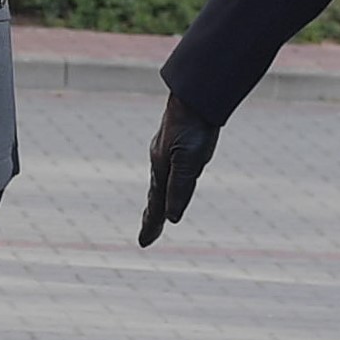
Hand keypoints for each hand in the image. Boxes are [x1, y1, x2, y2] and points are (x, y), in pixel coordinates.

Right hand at [138, 95, 218, 246]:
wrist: (195, 96)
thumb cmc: (192, 129)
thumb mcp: (188, 163)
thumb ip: (180, 189)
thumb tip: (172, 218)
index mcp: (161, 171)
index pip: (156, 205)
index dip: (151, 225)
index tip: (144, 243)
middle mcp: (161, 163)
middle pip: (156, 197)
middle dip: (152, 217)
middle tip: (148, 236)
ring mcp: (167, 153)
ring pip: (162, 183)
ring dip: (158, 201)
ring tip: (158, 213)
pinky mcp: (177, 144)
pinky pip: (170, 170)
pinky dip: (167, 183)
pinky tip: (171, 177)